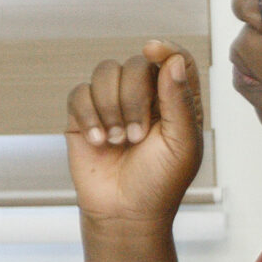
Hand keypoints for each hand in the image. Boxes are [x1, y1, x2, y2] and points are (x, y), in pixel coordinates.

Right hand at [65, 41, 203, 230]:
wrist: (124, 212)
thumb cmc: (160, 182)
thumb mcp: (182, 144)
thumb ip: (179, 101)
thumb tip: (173, 60)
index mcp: (175, 100)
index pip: (174, 59)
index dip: (165, 49)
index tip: (153, 49)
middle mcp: (144, 96)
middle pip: (136, 64)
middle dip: (134, 98)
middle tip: (136, 137)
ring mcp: (113, 103)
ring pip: (105, 72)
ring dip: (111, 106)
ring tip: (117, 141)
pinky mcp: (84, 116)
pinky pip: (80, 93)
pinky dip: (88, 115)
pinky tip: (98, 141)